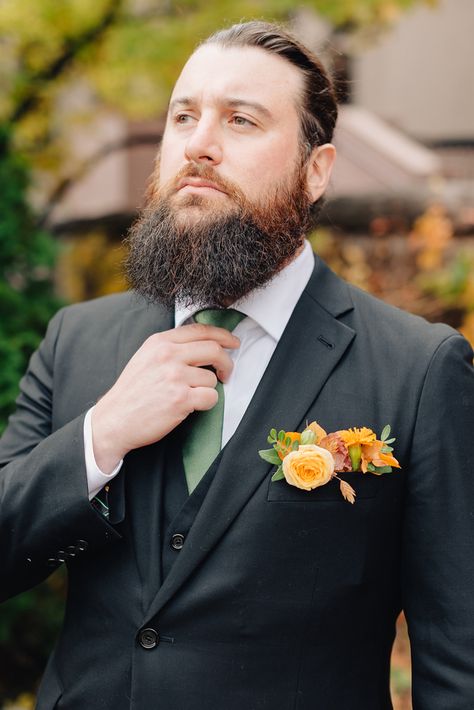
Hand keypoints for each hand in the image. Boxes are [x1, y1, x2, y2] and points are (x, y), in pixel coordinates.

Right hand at [91, 324, 238, 471]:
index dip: (223, 335)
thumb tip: (204, 343)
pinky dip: (206, 403)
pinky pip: (211, 397)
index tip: (233, 342)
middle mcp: (168, 356)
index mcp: (160, 342)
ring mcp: (174, 377)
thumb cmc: (132, 392)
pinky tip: (191, 406)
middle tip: (227, 373)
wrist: (114, 420)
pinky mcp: (181, 399)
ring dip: (208, 389)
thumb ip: (171, 347)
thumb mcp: (146, 358)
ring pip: (213, 378)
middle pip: (214, 350)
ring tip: (190, 396)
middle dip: (227, 362)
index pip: (201, 330)